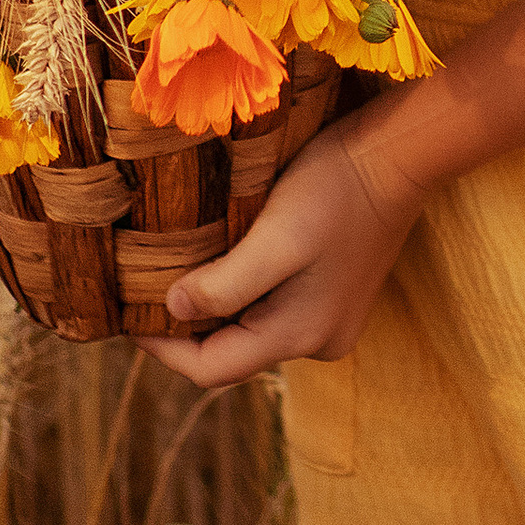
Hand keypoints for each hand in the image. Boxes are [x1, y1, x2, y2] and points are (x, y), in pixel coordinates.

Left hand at [141, 114, 426, 394]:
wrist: (398, 156)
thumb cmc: (335, 188)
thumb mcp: (275, 235)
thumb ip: (225, 285)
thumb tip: (173, 311)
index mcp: (300, 336)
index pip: (211, 369)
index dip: (162, 348)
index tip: (127, 312)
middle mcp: (318, 341)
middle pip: (231, 352)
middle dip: (186, 326)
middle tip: (146, 287)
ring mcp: (331, 320)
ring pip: (251, 330)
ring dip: (214, 306)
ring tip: (179, 269)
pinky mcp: (336, 296)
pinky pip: (273, 309)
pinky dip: (242, 292)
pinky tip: (227, 258)